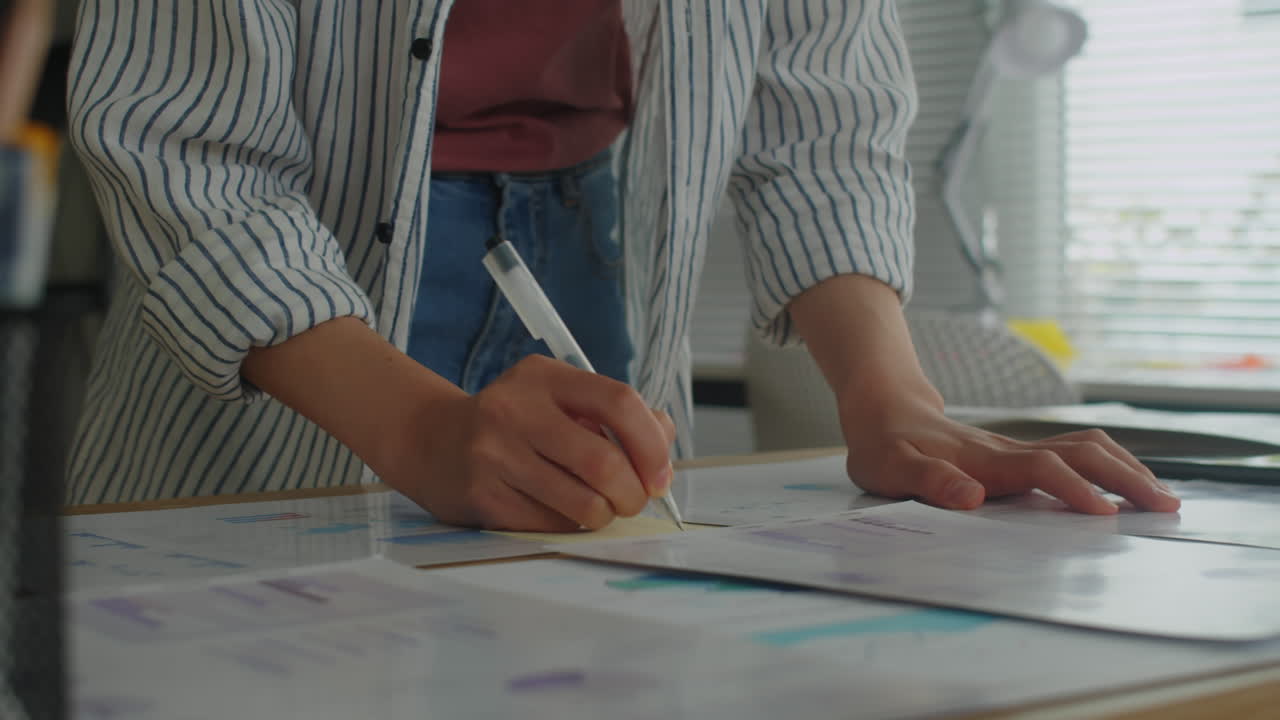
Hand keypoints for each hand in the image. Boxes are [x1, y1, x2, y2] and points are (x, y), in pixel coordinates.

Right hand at [393, 355, 676, 530]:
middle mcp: (515, 409)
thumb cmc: (515, 423)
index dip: (651, 444)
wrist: (433, 442)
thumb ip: (613, 415)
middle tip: (633, 501)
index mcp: (543, 377)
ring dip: (605, 516)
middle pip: (602, 461)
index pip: (618, 402)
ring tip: (599, 509)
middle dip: (632, 493)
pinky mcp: (483, 497)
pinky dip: (570, 527)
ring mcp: (495, 454)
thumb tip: (663, 443)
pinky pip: (551, 526)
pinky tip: (559, 513)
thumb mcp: (558, 399)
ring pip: (582, 503)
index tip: (660, 474)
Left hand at [840, 394, 1181, 513]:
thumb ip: (927, 481)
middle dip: (1125, 477)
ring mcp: (1018, 449)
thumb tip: (970, 497)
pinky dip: (1111, 465)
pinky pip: (1076, 453)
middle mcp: (1010, 451)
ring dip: (1126, 468)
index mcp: (983, 460)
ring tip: (1163, 498)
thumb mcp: (889, 468)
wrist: (885, 410)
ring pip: (1085, 447)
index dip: (1074, 488)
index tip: (1106, 514)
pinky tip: (1129, 485)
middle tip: (1166, 507)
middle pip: (1081, 452)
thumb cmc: (885, 446)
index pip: (1041, 469)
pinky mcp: (1020, 453)